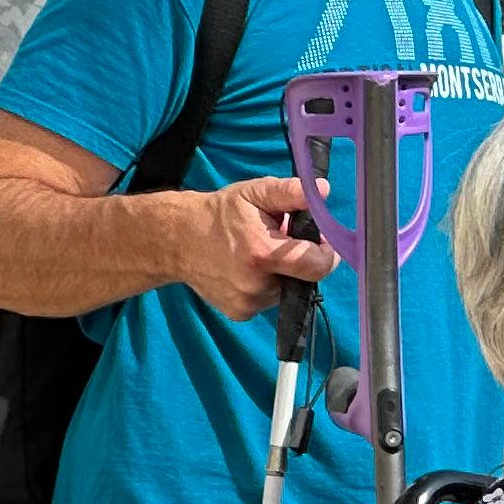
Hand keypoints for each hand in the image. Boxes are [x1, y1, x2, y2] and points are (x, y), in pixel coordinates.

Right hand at [171, 177, 333, 317]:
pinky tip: (247, 270)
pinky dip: (267, 285)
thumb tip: (324, 190)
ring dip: (282, 273)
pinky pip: (269, 300)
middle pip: (304, 278)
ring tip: (259, 253)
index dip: (326, 252)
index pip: (317, 265)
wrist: (177, 240)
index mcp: (262, 254)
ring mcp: (248, 303)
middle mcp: (256, 285)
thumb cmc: (221, 214)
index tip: (319, 240)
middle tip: (279, 240)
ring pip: (287, 289)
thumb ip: (291, 192)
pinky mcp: (240, 314)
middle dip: (300, 258)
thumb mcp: (255, 193)